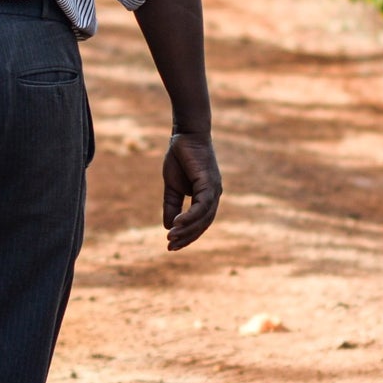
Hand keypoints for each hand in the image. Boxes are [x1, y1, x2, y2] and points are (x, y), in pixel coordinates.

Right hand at [162, 130, 220, 249]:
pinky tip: (177, 223)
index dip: (187, 235)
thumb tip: (168, 226)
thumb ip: (172, 205)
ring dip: (187, 229)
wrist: (185, 135)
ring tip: (171, 237)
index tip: (171, 246)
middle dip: (187, 237)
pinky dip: (190, 216)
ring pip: (204, 218)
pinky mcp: (209, 183)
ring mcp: (214, 190)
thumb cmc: (180, 158)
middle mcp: (214, 196)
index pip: (200, 223)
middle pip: (203, 224)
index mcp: (206, 197)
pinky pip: (202, 206)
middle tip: (170, 247)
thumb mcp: (172, 187)